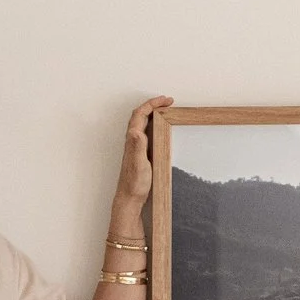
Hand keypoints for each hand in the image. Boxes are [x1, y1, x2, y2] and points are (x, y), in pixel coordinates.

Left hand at [116, 95, 173, 211]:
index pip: (140, 114)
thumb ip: (137, 147)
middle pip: (141, 115)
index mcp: (132, 140)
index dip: (153, 103)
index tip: (167, 100)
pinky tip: (162, 131)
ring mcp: (135, 147)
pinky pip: (147, 133)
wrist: (130, 199)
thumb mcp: (139, 164)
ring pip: (143, 123)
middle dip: (154, 105)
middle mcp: (132, 141)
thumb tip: (136, 131)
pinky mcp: (140, 154)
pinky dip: (154, 126)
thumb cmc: (134, 184)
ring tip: (167, 111)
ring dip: (154, 114)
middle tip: (169, 102)